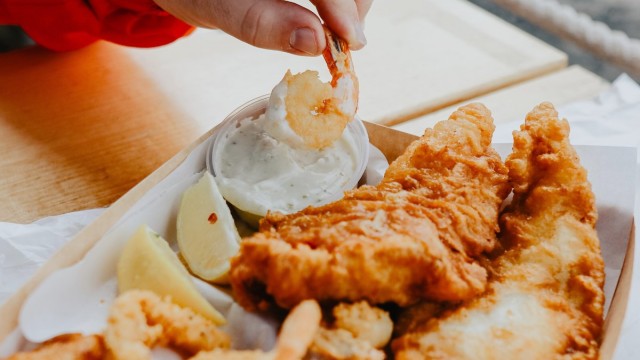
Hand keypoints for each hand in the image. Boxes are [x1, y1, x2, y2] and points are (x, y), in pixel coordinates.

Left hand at [153, 0, 371, 55]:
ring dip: (349, 6)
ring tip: (336, 34)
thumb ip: (264, 24)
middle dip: (352, 7)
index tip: (351, 42)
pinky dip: (339, 3)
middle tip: (344, 44)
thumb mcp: (217, 8)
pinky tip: (330, 20)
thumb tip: (316, 42)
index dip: (344, 6)